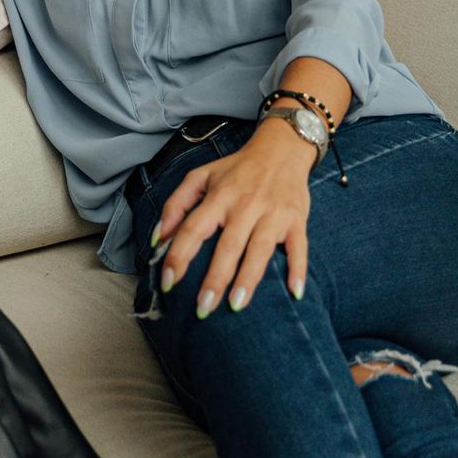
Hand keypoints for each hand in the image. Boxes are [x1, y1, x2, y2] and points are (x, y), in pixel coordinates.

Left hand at [153, 120, 316, 315]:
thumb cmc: (236, 169)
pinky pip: (299, 248)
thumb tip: (158, 237)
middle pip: (228, 246)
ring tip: (235, 305)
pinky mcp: (297, 220)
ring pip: (259, 250)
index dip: (178, 255)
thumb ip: (176, 204)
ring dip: (248, 279)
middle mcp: (245, 206)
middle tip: (203, 307)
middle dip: (214, 279)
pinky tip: (295, 293)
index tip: (167, 281)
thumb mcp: (201, 176)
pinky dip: (298, 269)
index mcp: (219, 196)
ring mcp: (273, 214)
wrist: (281, 149)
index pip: (194, 228)